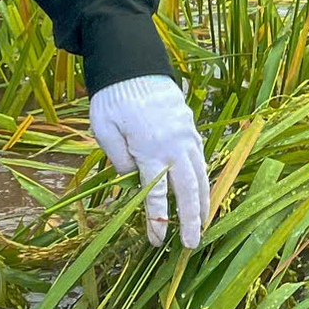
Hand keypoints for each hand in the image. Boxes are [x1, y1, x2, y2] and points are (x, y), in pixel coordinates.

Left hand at [89, 76, 210, 248]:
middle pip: (187, 189)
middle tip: (192, 244)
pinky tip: (204, 189)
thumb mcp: (104, 129)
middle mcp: (174, 145)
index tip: (158, 242)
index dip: (157, 220)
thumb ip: (118, 158)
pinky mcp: (189, 126)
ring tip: (204, 223)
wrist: (134, 64)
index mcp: (150, 149)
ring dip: (203, 200)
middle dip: (191, 219)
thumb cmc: (114, 97)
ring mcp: (186, 135)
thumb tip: (131, 179)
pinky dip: (204, 176)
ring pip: (200, 174)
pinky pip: (201, 157)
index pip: (156, 194)